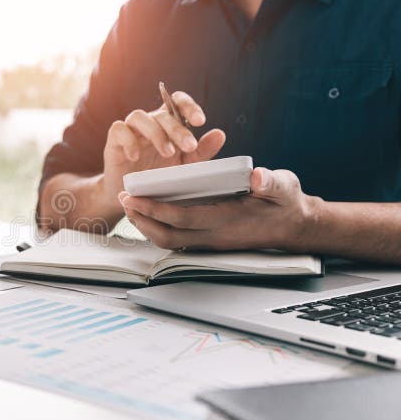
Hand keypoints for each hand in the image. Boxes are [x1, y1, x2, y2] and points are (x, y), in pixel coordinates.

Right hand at [99, 91, 225, 214]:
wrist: (133, 196)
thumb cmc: (159, 176)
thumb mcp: (184, 166)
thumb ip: (201, 151)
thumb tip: (220, 134)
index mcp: (167, 123)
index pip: (177, 102)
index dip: (189, 106)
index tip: (201, 121)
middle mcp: (149, 122)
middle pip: (162, 114)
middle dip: (178, 129)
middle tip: (189, 146)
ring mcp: (131, 129)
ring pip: (140, 116)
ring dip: (156, 133)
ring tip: (167, 153)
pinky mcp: (114, 140)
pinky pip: (119, 129)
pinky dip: (129, 141)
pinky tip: (136, 157)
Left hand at [118, 168, 321, 250]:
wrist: (296, 226)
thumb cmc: (286, 202)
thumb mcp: (284, 187)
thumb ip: (271, 183)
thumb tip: (258, 178)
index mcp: (227, 220)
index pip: (182, 217)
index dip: (154, 208)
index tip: (133, 196)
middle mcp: (215, 236)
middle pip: (167, 235)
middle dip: (141, 219)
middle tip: (123, 199)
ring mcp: (211, 241)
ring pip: (170, 241)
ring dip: (146, 225)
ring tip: (130, 205)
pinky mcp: (210, 241)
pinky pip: (177, 239)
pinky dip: (159, 228)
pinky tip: (148, 214)